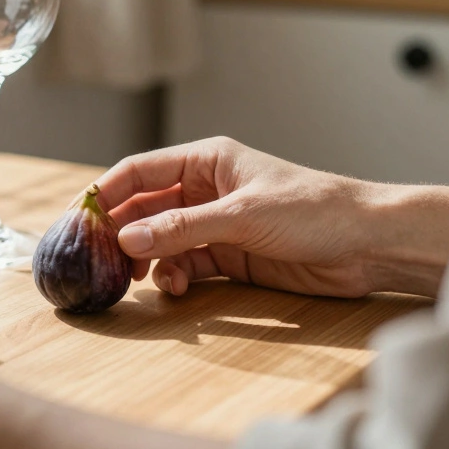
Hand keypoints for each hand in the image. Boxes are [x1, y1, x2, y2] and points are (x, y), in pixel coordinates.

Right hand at [95, 137, 448, 298]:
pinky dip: (174, 276)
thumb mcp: (241, 216)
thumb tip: (126, 239)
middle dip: (122, 232)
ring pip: (161, 241)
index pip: (140, 172)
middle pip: (144, 209)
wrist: (368, 245)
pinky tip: (176, 288)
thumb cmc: (313, 210)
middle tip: (99, 258)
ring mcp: (215, 224)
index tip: (79, 219)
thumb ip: (181, 228)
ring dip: (148, 259)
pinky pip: (185, 264)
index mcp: (206, 161)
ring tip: (140, 277)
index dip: (107, 193)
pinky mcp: (229, 257)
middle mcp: (204, 189)